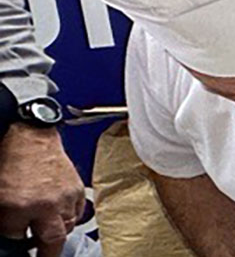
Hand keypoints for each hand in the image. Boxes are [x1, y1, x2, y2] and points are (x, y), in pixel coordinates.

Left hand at [0, 126, 84, 255]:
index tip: (21, 246)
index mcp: (19, 206)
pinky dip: (70, 216)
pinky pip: (78, 212)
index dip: (17, 244)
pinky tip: (60, 215)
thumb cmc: (12, 162)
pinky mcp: (77, 189)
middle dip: (48, 252)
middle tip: (45, 256)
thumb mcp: (0, 196)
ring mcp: (64, 197)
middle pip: (52, 240)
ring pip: (67, 226)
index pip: (18, 239)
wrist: (31, 138)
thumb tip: (14, 234)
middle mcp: (45, 204)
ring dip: (59, 231)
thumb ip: (6, 219)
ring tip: (50, 231)